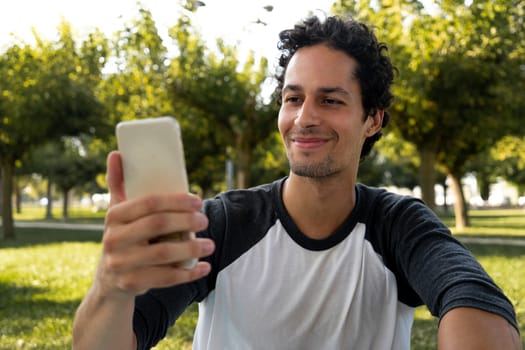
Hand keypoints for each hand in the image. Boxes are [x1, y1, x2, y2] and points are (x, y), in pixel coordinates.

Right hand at [94, 151, 214, 299]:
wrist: (108, 284)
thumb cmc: (122, 239)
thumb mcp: (117, 214)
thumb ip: (119, 185)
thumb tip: (117, 153)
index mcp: (113, 216)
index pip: (149, 202)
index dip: (176, 200)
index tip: (198, 201)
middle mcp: (113, 239)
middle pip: (158, 225)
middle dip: (187, 221)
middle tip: (205, 221)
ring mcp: (120, 263)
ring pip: (163, 253)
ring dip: (192, 248)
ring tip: (210, 245)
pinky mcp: (129, 284)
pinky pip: (164, 278)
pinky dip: (188, 274)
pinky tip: (204, 268)